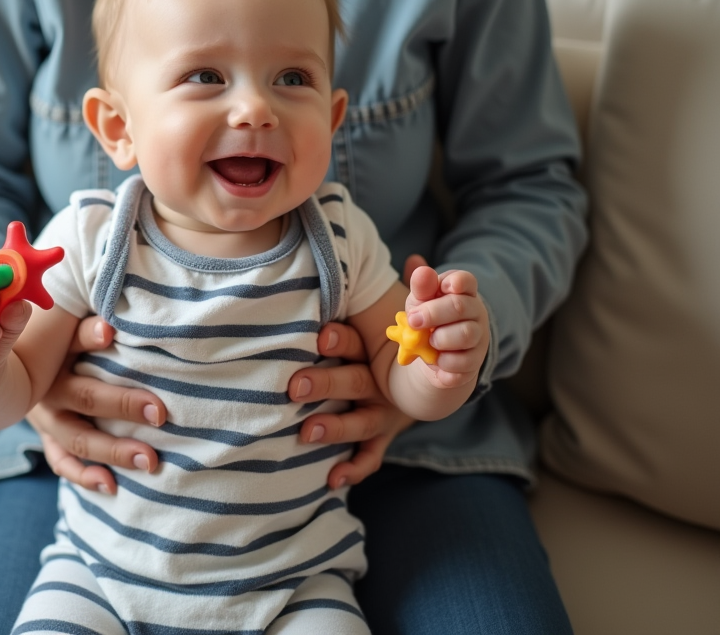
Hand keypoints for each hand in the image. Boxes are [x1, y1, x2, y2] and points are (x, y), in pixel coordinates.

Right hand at [27, 316, 167, 494]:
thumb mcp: (70, 325)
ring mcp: (46, 418)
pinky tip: (111, 486)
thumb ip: (91, 322)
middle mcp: (48, 386)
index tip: (110, 331)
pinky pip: (62, 462)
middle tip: (159, 412)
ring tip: (148, 459)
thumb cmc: (63, 341)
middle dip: (123, 404)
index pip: (72, 340)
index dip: (89, 336)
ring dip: (113, 450)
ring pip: (77, 437)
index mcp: (54, 352)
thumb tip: (116, 317)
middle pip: (84, 396)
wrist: (21, 369)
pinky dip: (84, 476)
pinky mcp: (48, 439)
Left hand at [288, 254, 427, 488]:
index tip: (319, 334)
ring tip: (305, 434)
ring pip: (360, 421)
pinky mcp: (384, 433)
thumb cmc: (412, 338)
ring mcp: (386, 411)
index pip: (359, 343)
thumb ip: (411, 289)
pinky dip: (355, 468)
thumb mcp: (412, 314)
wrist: (444, 374)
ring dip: (335, 428)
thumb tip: (414, 259)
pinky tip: (332, 479)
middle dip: (325, 383)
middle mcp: (385, 383)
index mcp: (383, 351)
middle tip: (294, 386)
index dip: (341, 339)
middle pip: (355, 382)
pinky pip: (371, 454)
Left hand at [405, 265, 488, 389]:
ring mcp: (478, 338)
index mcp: (462, 292)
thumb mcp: (420, 301)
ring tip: (428, 341)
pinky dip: (444, 363)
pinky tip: (435, 360)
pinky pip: (462, 363)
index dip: (456, 282)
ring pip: (466, 335)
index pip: (466, 280)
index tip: (445, 287)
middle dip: (433, 313)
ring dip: (440, 339)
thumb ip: (421, 287)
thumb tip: (419, 268)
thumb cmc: (427, 319)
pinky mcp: (474, 362)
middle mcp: (475, 312)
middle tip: (413, 320)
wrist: (431, 355)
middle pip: (460, 307)